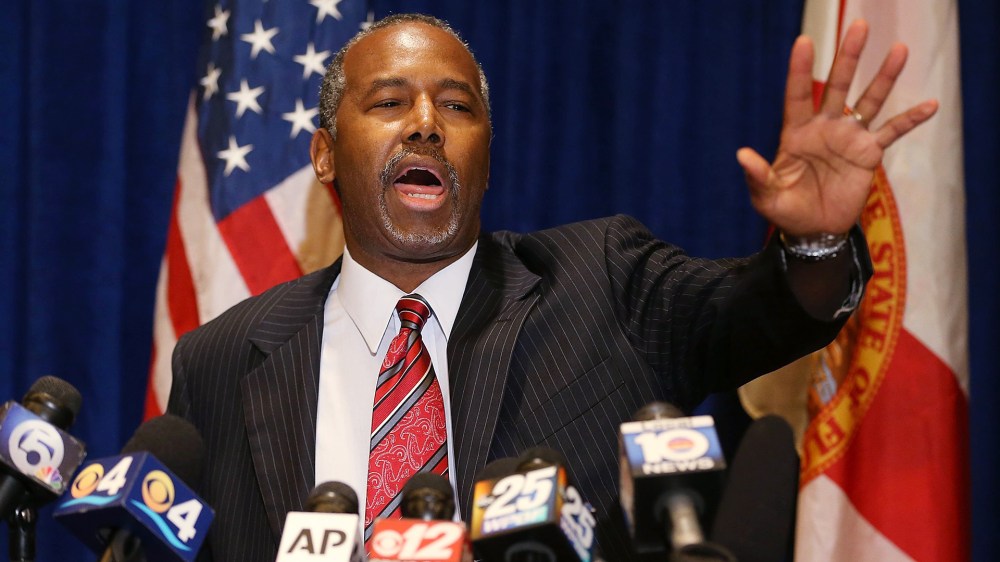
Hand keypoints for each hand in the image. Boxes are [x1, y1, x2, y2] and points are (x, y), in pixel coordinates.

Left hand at [737, 20, 937, 237]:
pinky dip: (911, 119)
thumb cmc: (786, 211)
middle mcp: (824, 128)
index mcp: (796, 134)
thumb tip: (742, 155)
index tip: (804, 41)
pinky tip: (931, 104)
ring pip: (869, 101)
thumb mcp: (766, 197)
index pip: (798, 95)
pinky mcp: (869, 154)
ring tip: (899, 49)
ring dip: (884, 77)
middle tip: (859, 25)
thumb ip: (757, 175)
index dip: (801, 70)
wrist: (814, 231)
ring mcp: (849, 138)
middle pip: (838, 86)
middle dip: (848, 57)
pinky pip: (892, 132)